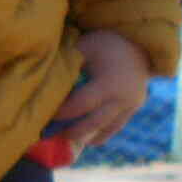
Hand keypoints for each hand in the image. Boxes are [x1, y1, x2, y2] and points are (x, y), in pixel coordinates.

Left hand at [46, 31, 152, 157]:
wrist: (139, 43)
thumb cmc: (104, 44)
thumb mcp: (85, 48)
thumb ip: (68, 66)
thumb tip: (42, 84)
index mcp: (109, 83)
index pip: (80, 105)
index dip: (61, 113)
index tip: (45, 115)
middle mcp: (123, 98)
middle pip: (92, 124)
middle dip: (70, 131)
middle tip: (49, 133)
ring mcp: (131, 105)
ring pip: (104, 130)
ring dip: (83, 136)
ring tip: (63, 136)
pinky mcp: (134, 108)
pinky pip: (114, 128)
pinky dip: (98, 135)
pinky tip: (83, 138)